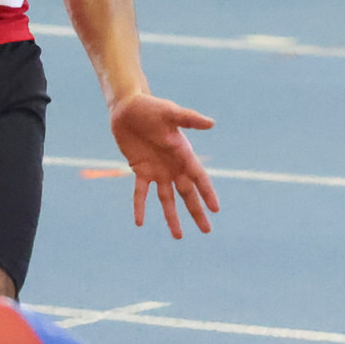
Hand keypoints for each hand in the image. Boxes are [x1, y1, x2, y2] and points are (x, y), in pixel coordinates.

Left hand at [111, 90, 218, 238]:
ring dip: (172, 217)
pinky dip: (140, 206)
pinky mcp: (140, 170)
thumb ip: (190, 119)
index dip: (207, 193)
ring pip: (167, 199)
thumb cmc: (152, 107)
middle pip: (187, 193)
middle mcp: (173, 165)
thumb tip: (211, 123)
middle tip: (206, 230)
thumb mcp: (171, 112)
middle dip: (196, 212)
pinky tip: (139, 222)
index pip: (199, 177)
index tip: (216, 209)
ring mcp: (157, 170)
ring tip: (178, 236)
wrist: (128, 107)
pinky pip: (141, 193)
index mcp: (184, 154)